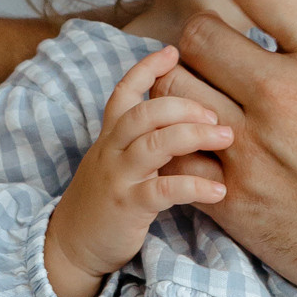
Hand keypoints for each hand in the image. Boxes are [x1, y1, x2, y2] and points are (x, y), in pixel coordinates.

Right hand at [45, 47, 233, 296]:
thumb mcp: (116, 163)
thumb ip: (142, 142)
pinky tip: (219, 189)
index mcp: (109, 137)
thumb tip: (186, 122)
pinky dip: (195, 186)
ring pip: (154, 144)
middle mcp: (111, 151)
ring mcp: (118, 178)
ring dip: (193, 135)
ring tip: (226, 137)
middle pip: (144, 113)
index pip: (123, 92)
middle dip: (183, 106)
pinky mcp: (128, 207)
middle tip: (216, 114)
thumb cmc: (103, 202)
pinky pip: (164, 190)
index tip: (173, 51)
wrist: (69, 245)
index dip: (146, 69)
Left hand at [161, 0, 296, 296]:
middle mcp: (288, 92)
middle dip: (204, 35)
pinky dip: (185, 140)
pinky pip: (181, 148)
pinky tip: (203, 144)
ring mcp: (256, 148)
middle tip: (215, 50)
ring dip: (186, 83)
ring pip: (177, 85)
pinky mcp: (238, 198)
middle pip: (201, 32)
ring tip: (205, 94)